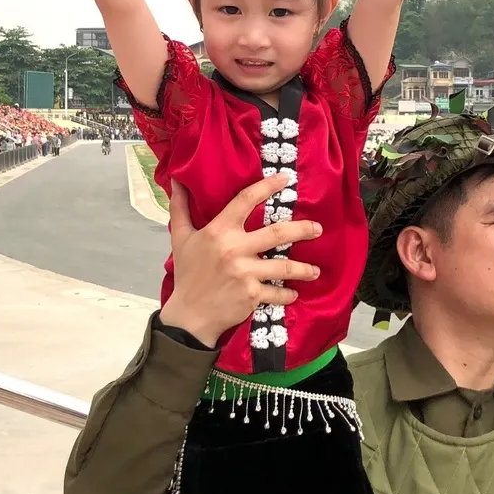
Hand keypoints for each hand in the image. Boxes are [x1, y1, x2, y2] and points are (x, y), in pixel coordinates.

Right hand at [160, 174, 321, 347]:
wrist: (189, 314)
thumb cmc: (187, 274)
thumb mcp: (181, 238)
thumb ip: (180, 208)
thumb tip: (176, 180)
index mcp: (218, 231)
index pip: (245, 201)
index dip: (267, 187)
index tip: (286, 179)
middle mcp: (234, 249)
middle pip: (277, 233)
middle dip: (302, 229)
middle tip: (317, 228)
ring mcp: (245, 273)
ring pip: (285, 266)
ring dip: (304, 269)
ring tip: (315, 271)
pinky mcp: (252, 295)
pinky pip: (278, 292)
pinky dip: (288, 294)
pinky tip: (294, 293)